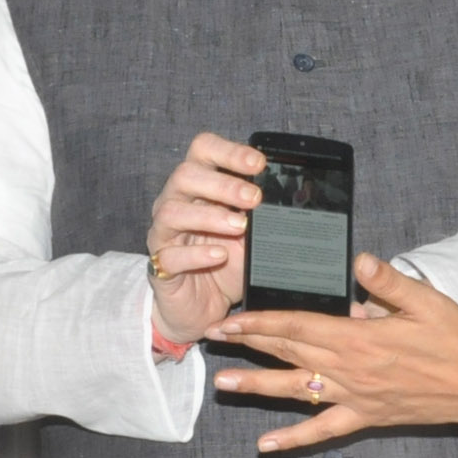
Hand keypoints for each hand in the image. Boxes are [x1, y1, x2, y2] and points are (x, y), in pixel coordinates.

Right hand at [147, 134, 263, 347]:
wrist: (202, 307)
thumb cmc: (225, 264)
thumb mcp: (252, 237)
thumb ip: (263, 217)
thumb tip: (298, 200)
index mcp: (198, 186)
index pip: (203, 150)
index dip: (228, 151)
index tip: (259, 164)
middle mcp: (176, 203)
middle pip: (186, 175)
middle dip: (223, 184)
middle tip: (254, 198)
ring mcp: (163, 234)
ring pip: (172, 212)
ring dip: (209, 216)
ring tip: (240, 227)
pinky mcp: (160, 265)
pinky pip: (169, 255)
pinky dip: (197, 254)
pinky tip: (220, 255)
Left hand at [211, 256, 457, 453]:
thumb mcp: (426, 300)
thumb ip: (388, 282)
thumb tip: (358, 261)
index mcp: (359, 338)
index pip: (297, 326)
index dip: (260, 322)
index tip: (231, 319)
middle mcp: (348, 370)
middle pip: (287, 352)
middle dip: (247, 345)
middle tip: (212, 337)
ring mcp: (354, 396)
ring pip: (295, 391)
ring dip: (256, 388)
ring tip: (222, 385)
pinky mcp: (366, 416)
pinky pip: (323, 431)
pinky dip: (294, 439)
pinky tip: (267, 445)